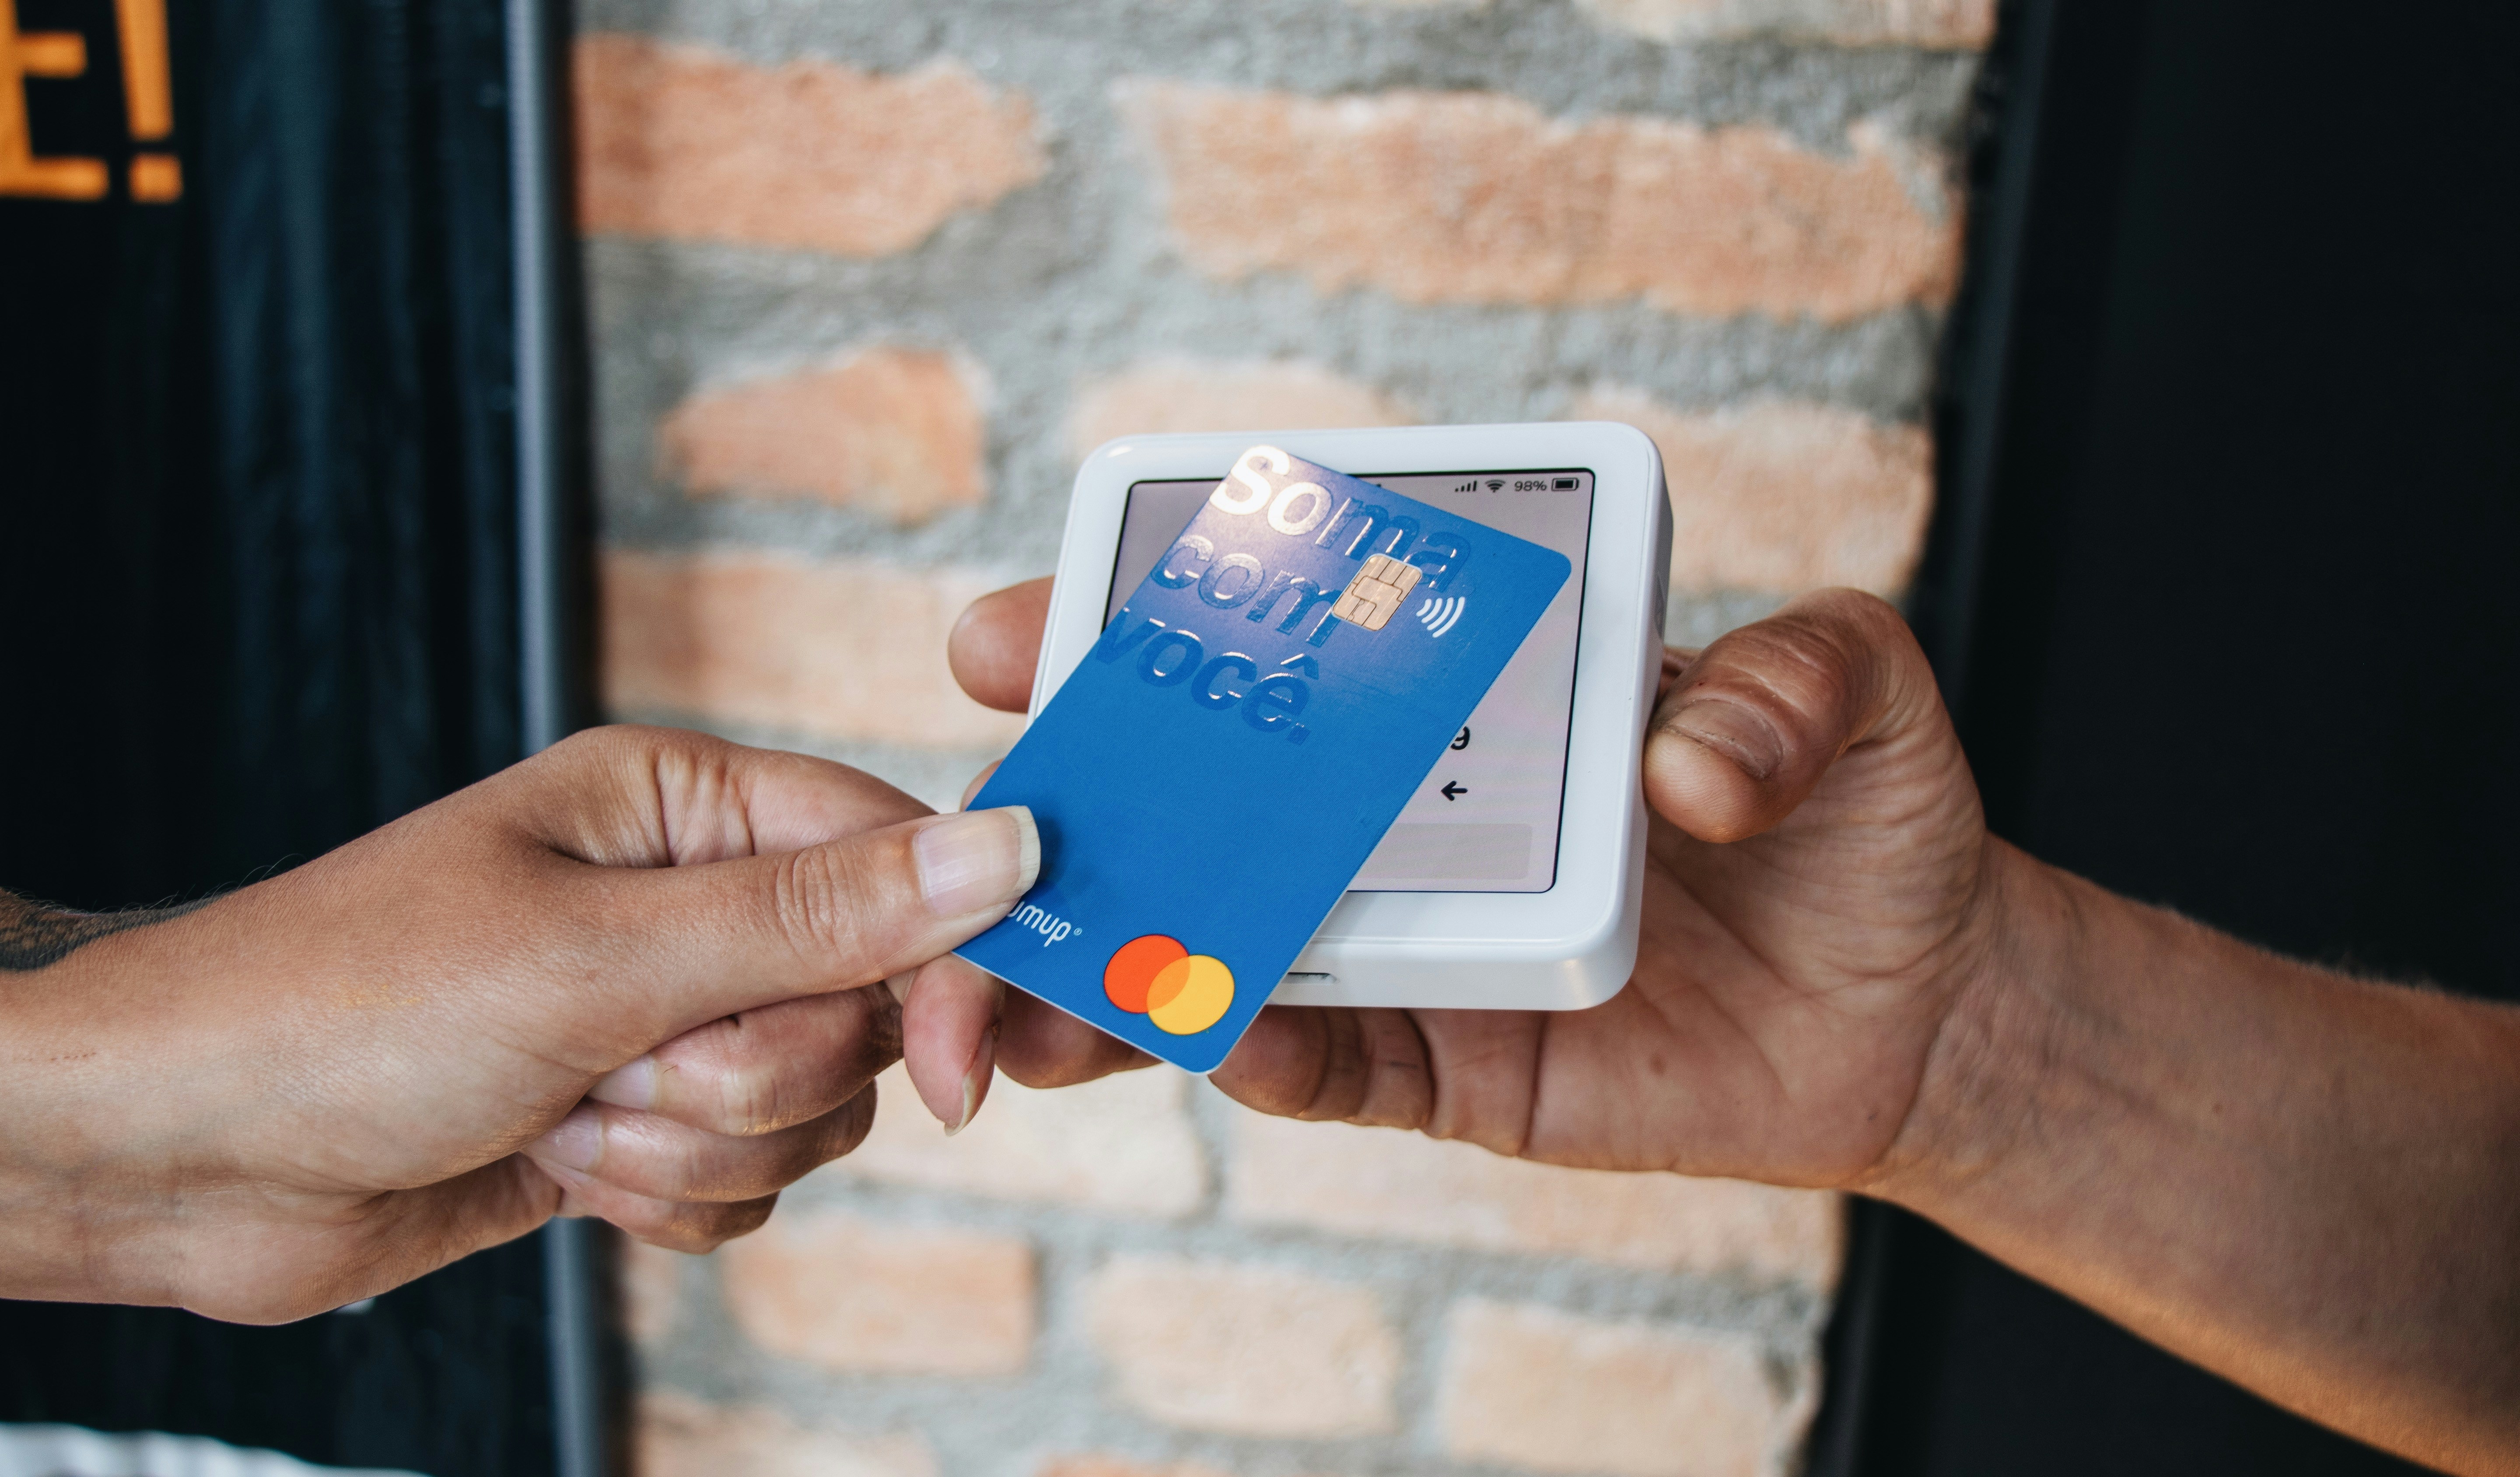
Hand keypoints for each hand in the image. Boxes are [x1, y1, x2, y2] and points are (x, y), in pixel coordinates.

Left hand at [0, 727, 1031, 1321]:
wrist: (174, 1148)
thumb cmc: (347, 1006)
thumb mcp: (599, 955)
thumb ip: (815, 915)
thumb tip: (1007, 849)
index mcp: (684, 808)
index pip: (899, 867)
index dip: (945, 972)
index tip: (958, 1075)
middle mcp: (686, 903)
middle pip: (860, 1006)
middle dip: (760, 1075)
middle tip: (633, 1070)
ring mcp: (658, 1017)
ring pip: (809, 1108)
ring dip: (698, 1145)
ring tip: (567, 1118)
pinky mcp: (630, 1120)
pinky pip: (745, 1182)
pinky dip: (668, 1200)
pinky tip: (561, 1168)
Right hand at [946, 578, 1998, 1191]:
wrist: (1932, 1001)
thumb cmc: (1869, 817)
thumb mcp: (1854, 689)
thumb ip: (1785, 681)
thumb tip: (1682, 770)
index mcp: (1450, 690)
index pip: (1266, 645)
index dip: (1126, 629)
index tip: (1019, 628)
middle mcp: (1397, 812)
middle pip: (1199, 805)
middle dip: (1062, 814)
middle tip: (975, 823)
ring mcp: (1409, 943)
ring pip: (1224, 944)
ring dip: (1116, 957)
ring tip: (1023, 979)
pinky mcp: (1449, 1063)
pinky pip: (1329, 1063)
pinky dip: (1260, 1051)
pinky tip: (1214, 1035)